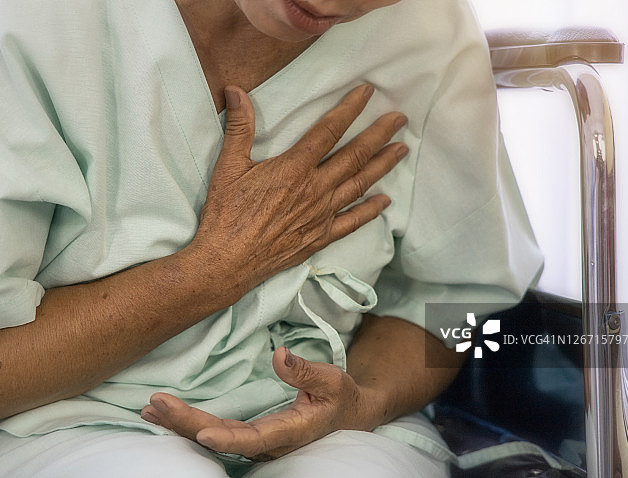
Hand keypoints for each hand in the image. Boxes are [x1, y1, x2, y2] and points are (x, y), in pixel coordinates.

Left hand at [140, 347, 383, 460]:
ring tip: (149, 411)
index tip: (201, 432)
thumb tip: (278, 354)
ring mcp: (255, 440)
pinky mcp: (248, 434)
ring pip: (212, 436)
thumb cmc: (341, 399)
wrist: (347, 417)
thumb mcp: (332, 381)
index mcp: (290, 432)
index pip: (254, 439)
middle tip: (156, 404)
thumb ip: (305, 371)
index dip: (227, 439)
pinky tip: (162, 415)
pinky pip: (214, 430)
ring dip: (179, 425)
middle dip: (186, 423)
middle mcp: (268, 442)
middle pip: (221, 437)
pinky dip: (186, 423)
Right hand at [190, 84, 407, 300]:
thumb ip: (239, 127)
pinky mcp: (319, 237)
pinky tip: (385, 201)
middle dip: (379, 134)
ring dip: (383, 166)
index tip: (367, 92)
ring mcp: (320, 215)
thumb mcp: (228, 166)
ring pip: (359, 185)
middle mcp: (314, 190)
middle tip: (400, 119)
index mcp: (294, 169)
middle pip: (354, 156)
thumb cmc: (226, 214)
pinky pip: (352, 222)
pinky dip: (370, 210)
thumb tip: (236, 91)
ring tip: (401, 150)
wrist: (227, 262)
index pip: (329, 131)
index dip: (350, 109)